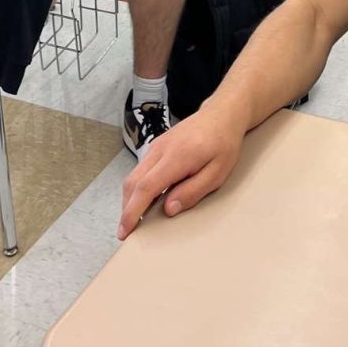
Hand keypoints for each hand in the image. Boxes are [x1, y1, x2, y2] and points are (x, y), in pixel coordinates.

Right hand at [119, 108, 244, 239]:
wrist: (221, 114)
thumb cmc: (223, 143)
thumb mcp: (217, 173)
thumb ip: (193, 191)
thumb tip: (168, 209)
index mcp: (176, 157)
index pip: (145, 187)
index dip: (132, 212)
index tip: (124, 231)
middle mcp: (160, 149)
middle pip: (132, 182)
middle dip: (126, 209)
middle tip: (126, 231)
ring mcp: (156, 145)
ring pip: (134, 175)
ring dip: (131, 198)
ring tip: (136, 219)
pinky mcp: (157, 145)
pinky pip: (141, 169)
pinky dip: (137, 187)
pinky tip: (145, 199)